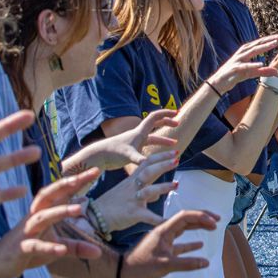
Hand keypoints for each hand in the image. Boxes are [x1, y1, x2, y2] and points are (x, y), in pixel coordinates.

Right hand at [0, 172, 102, 277]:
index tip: (96, 170)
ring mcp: (27, 232)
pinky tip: (62, 250)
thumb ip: (75, 247)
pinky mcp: (21, 248)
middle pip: (49, 196)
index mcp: (43, 211)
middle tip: (81, 178)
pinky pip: (35, 246)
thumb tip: (98, 252)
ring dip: (60, 212)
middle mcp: (35, 216)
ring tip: (78, 209)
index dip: (77, 181)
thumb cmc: (28, 249)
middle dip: (65, 185)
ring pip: (43, 217)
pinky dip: (48, 247)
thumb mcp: (54, 246)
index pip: (61, 193)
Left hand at [62, 109, 177, 174]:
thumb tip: (147, 164)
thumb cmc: (112, 154)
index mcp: (139, 132)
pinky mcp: (133, 150)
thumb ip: (139, 159)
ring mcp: (136, 142)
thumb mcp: (128, 156)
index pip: (155, 117)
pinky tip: (160, 155)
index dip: (166, 113)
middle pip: (155, 124)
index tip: (177, 113)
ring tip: (175, 144)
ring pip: (153, 137)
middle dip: (167, 122)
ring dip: (164, 139)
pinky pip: (147, 146)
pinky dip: (156, 149)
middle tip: (178, 123)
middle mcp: (138, 135)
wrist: (100, 156)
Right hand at [91, 151, 179, 231]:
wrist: (96, 216)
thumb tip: (158, 194)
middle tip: (176, 159)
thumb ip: (143, 191)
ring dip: (163, 187)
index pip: (147, 163)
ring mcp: (133, 200)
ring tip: (176, 184)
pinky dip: (158, 219)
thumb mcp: (126, 191)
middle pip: (149, 171)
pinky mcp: (133, 214)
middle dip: (163, 165)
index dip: (161, 157)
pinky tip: (168, 221)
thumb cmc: (112, 203)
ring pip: (149, 191)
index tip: (175, 152)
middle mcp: (133, 187)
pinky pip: (148, 216)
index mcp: (132, 180)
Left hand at [120, 209, 220, 277]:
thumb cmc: (141, 267)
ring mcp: (164, 241)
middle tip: (218, 221)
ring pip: (184, 230)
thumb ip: (186, 263)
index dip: (201, 217)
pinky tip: (200, 245)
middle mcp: (165, 232)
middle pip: (186, 220)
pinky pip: (180, 243)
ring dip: (198, 228)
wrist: (123, 273)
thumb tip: (206, 262)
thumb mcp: (165, 265)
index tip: (214, 223)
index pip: (185, 217)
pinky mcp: (163, 250)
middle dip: (202, 218)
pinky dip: (190, 243)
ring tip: (212, 228)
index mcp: (164, 231)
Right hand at [210, 35, 277, 93]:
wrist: (219, 82)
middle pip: (260, 43)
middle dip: (272, 39)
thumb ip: (264, 71)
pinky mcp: (235, 68)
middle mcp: (243, 51)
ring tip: (274, 44)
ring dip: (264, 47)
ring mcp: (238, 59)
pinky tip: (260, 63)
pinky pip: (245, 66)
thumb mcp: (252, 73)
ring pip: (253, 51)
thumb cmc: (236, 75)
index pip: (263, 42)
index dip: (274, 38)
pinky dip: (253, 64)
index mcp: (247, 50)